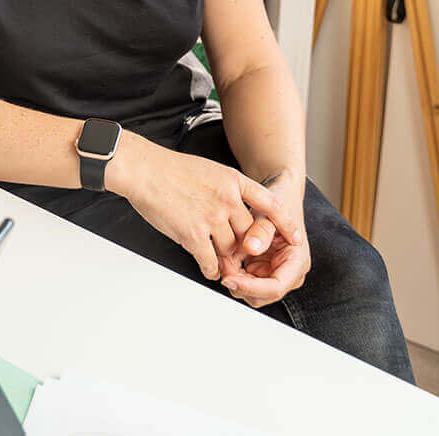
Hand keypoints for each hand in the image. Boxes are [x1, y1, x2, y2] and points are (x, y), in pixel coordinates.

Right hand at [109, 134, 301, 284]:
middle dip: (244, 248)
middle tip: (240, 257)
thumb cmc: (169, 169)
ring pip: (231, 250)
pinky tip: (207, 267)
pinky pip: (211, 262)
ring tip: (222, 265)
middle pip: (248, 233)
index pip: (270, 203)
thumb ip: (227, 191)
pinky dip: (211, 269)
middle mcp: (227, 200)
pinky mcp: (194, 234)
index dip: (285, 223)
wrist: (143, 170)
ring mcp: (212, 218)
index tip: (295, 238)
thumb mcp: (209, 170)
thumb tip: (235, 211)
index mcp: (232, 180)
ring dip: (227, 261)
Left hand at [218, 171, 309, 308]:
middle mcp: (288, 273)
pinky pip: (245, 279)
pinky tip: (225, 256)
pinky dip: (233, 271)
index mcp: (297, 262)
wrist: (276, 197)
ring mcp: (274, 273)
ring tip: (222, 256)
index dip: (250, 287)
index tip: (228, 279)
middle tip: (221, 263)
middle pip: (261, 295)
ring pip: (251, 291)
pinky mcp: (262, 270)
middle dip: (239, 283)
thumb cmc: (277, 203)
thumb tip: (251, 248)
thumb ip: (262, 230)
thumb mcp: (269, 213)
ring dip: (235, 278)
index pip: (275, 287)